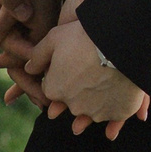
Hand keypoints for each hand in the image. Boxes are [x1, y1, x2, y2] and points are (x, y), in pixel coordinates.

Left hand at [0, 0, 63, 57]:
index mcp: (44, 32)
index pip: (20, 56)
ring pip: (17, 35)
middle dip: (2, 41)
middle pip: (18, 48)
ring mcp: (43, 21)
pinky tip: (0, 8)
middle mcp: (46, 29)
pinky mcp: (38, 13)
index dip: (1, 61)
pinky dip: (7, 21)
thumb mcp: (10, 3)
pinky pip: (20, 25)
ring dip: (2, 26)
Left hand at [26, 17, 150, 138]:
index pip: (53, 88)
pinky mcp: (120, 112)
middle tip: (90, 71)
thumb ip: (38, 55)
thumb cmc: (85, 37)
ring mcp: (98, 111)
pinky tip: (120, 99)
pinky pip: (117, 114)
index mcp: (54, 90)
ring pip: (95, 109)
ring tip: (107, 83)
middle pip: (73, 100)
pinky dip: (117, 109)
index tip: (71, 65)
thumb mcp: (54, 38)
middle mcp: (74, 106)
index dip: (61, 76)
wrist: (122, 41)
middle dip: (78, 90)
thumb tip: (28, 68)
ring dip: (98, 101)